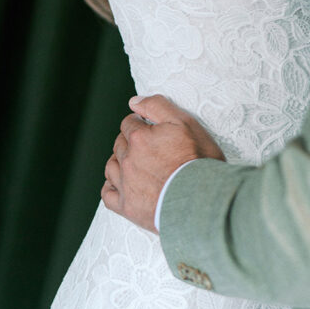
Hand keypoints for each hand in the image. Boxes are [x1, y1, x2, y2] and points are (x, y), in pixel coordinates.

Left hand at [101, 94, 224, 232]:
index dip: (138, 123)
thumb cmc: (197, 160)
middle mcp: (128, 160)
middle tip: (146, 145)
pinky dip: (111, 186)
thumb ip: (157, 106)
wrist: (202, 200)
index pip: (129, 123)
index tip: (148, 127)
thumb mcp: (185, 123)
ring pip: (111, 166)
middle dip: (129, 140)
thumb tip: (133, 101)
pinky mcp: (127, 207)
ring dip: (118, 161)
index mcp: (139, 138)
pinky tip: (120, 183)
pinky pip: (107, 194)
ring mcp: (126, 185)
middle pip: (120, 144)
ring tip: (132, 162)